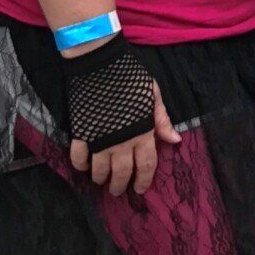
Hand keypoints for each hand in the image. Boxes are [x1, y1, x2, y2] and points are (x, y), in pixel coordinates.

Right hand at [69, 82, 179, 198]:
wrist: (100, 64)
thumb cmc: (130, 77)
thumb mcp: (152, 95)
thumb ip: (162, 119)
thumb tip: (175, 140)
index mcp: (142, 132)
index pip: (146, 165)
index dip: (144, 180)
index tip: (140, 190)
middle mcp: (121, 141)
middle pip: (122, 173)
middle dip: (120, 186)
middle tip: (118, 191)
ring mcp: (100, 139)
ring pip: (99, 170)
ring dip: (100, 178)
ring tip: (101, 181)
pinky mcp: (81, 133)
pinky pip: (79, 157)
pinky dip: (80, 165)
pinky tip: (84, 167)